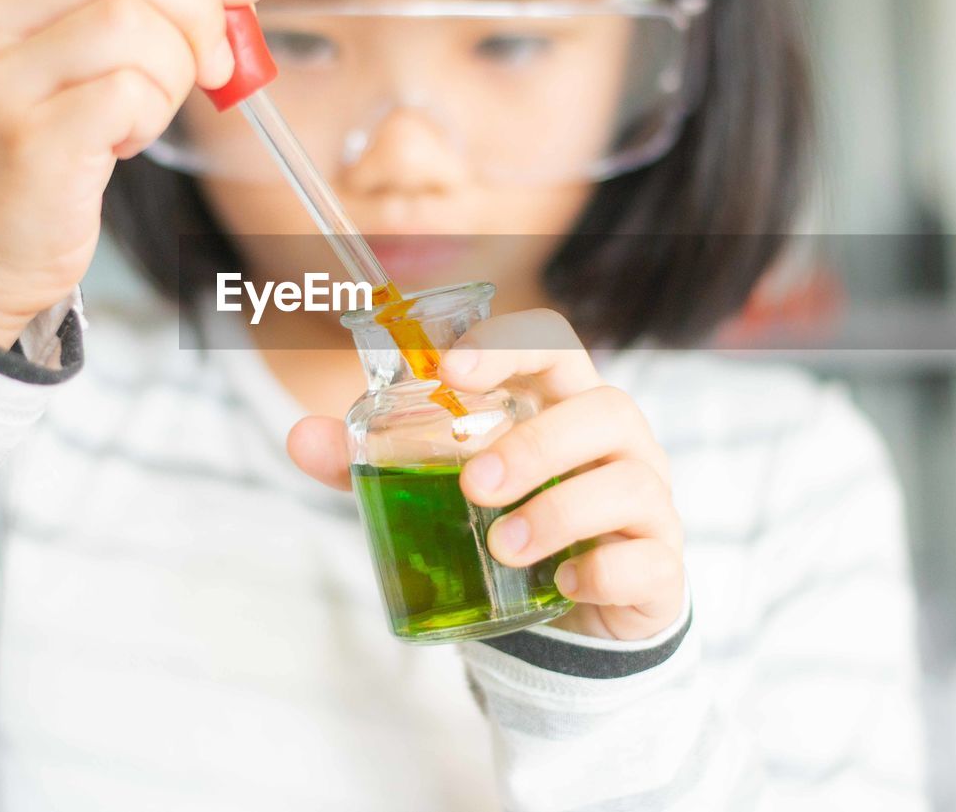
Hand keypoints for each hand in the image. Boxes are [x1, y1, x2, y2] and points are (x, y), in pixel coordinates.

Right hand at [0, 0, 267, 347]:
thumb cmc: (42, 150)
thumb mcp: (74, 57)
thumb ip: (134, 7)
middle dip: (198, 12)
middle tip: (216, 67)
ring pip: (134, 27)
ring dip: (171, 77)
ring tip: (140, 118)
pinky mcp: (28, 138)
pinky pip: (129, 95)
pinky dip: (150, 119)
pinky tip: (123, 144)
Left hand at [288, 309, 683, 640]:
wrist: (571, 611)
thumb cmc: (506, 521)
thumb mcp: (437, 488)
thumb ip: (374, 462)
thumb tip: (297, 435)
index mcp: (561, 402)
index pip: (553, 344)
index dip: (508, 345)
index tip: (450, 372)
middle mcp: (616, 441)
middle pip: (604, 408)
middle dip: (535, 443)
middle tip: (472, 486)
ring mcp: (647, 500)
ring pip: (627, 482)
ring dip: (558, 511)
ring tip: (501, 546)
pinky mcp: (659, 564)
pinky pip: (645, 559)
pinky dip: (599, 569)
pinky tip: (560, 584)